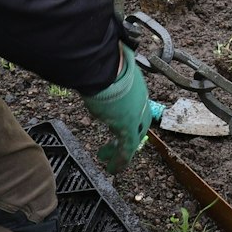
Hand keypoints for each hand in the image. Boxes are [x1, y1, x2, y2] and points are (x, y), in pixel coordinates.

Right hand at [82, 47, 153, 172]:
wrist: (103, 66)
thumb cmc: (101, 62)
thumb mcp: (106, 70)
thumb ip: (104, 77)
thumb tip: (91, 72)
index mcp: (136, 87)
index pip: (138, 107)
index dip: (132, 118)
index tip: (119, 124)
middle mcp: (140, 101)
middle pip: (139, 124)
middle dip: (128, 135)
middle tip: (115, 144)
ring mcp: (135, 114)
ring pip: (132, 139)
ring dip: (119, 151)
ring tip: (107, 159)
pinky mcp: (127, 126)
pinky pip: (126, 149)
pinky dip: (120, 160)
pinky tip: (112, 168)